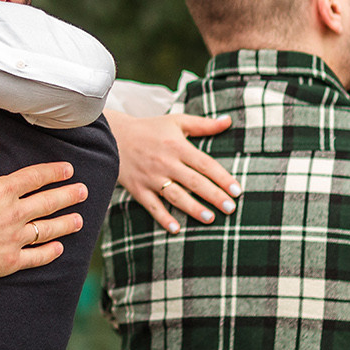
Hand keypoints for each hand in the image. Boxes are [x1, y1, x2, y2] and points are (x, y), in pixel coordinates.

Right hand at [0, 137, 89, 287]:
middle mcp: (14, 214)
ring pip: (48, 229)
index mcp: (3, 191)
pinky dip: (49, 253)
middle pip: (48, 202)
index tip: (68, 170)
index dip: (54, 172)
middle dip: (68, 195)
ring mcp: (14, 240)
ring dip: (66, 223)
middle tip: (83, 191)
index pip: (35, 177)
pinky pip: (36, 257)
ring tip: (79, 220)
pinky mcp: (9, 261)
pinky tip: (58, 249)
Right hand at [104, 111, 238, 232]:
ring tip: (210, 219)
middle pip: (194, 182)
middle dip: (213, 196)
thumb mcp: (176, 121)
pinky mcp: (138, 188)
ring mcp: (151, 177)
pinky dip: (163, 218)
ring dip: (193, 208)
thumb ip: (203, 124)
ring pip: (175, 196)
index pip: (205, 164)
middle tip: (230, 208)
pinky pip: (152, 206)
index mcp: (177, 146)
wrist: (112, 136)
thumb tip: (229, 121)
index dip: (222, 177)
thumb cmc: (149, 129)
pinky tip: (176, 229)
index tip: (237, 190)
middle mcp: (165, 162)